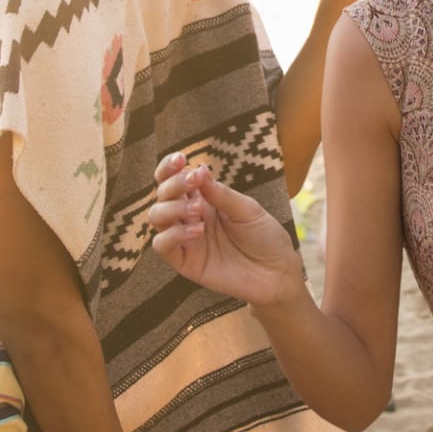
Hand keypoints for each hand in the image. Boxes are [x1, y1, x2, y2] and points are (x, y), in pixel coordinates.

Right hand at [147, 152, 304, 307]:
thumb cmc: (264, 237)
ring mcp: (185, 239)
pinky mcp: (184, 262)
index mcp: (203, 199)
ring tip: (198, 209)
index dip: (170, 167)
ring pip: (156, 217)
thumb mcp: (247, 209)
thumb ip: (221, 193)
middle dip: (173, 183)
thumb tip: (198, 169)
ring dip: (172, 207)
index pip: (174, 179)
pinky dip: (173, 234)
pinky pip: (162, 245)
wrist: (276, 273)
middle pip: (162, 194)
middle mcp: (189, 216)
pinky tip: (197, 230)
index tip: (180, 158)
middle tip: (192, 181)